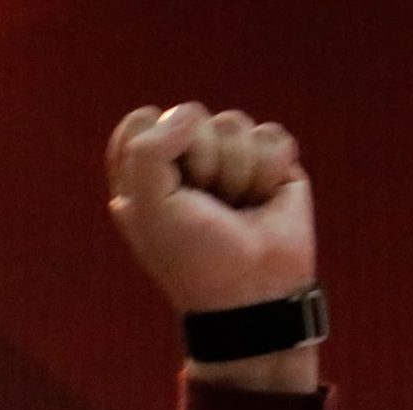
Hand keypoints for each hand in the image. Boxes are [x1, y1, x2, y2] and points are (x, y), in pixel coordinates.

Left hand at [107, 104, 319, 390]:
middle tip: (205, 204)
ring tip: (236, 207)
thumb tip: (187, 114)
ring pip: (232, 122)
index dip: (152, 146)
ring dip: (236, 171)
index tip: (162, 185)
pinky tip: (264, 201)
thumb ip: (147, 150)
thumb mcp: (149, 209)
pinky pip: (271, 135)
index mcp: (145, 174)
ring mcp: (231, 159)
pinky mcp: (273, 163)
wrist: (253, 291)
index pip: (139, 122)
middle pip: (189, 114)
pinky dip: (269, 171)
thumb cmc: (194, 256)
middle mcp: (186, 162)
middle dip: (200, 160)